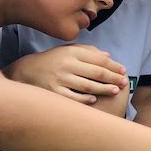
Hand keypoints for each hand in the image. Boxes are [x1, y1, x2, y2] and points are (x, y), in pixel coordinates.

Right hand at [6, 44, 127, 103]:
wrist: (26, 71)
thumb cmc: (52, 61)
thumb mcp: (68, 50)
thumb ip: (88, 51)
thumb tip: (108, 56)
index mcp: (72, 53)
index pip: (99, 59)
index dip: (114, 66)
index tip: (124, 71)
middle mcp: (67, 65)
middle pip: (96, 72)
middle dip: (113, 78)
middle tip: (124, 83)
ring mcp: (60, 79)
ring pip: (88, 86)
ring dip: (104, 89)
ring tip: (115, 91)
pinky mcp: (54, 92)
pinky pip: (73, 98)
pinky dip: (85, 100)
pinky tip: (94, 99)